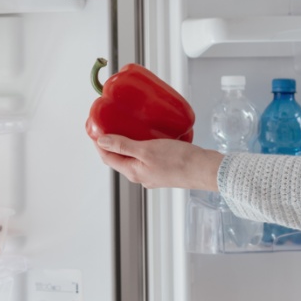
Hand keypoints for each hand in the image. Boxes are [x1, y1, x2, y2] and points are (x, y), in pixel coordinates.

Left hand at [93, 133, 222, 190]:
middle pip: (119, 158)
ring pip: (133, 157)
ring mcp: (152, 174)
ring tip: (128, 127)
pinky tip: (150, 135)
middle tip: (110, 125)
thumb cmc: (178, 161)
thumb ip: (123, 145)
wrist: (204, 169)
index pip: (107, 157)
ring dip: (127, 144)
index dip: (99, 143)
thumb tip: (101, 141)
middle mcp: (141, 176)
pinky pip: (147, 157)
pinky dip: (143, 146)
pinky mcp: (164, 170)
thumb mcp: (146, 150)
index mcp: (133, 172)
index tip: (96, 129)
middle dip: (112, 143)